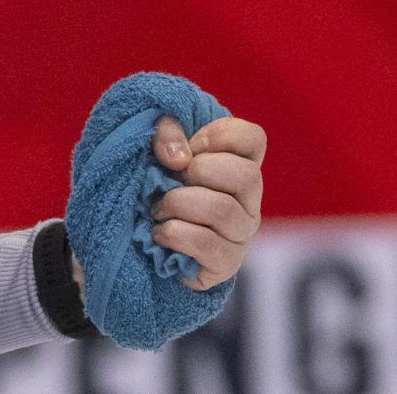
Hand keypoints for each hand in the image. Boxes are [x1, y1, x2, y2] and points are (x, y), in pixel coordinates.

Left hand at [151, 115, 266, 290]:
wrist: (143, 243)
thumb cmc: (158, 187)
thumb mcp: (158, 148)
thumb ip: (167, 132)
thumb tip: (178, 158)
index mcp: (238, 165)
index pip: (254, 139)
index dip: (221, 135)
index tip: (191, 146)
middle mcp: (249, 200)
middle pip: (247, 176)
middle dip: (200, 170)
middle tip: (173, 179)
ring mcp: (241, 234)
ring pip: (222, 210)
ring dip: (179, 203)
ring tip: (158, 208)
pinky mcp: (225, 263)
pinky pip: (206, 244)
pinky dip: (174, 233)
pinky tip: (159, 232)